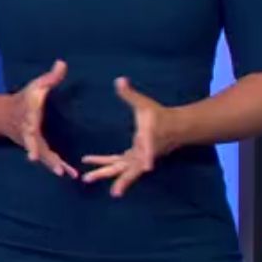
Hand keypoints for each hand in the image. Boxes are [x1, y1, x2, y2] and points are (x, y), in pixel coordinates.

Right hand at [5, 59, 76, 177]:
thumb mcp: (35, 86)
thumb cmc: (22, 100)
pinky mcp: (37, 149)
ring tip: (65, 173)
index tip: (31, 133)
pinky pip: (48, 159)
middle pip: (33, 144)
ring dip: (53, 165)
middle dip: (38, 152)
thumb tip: (62, 63)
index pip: (29, 124)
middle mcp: (27, 133)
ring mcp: (31, 143)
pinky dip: (58, 166)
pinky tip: (71, 174)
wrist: (2, 116)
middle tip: (43, 163)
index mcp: (27, 117)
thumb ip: (50, 78)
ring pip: (42, 156)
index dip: (31, 131)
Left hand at [82, 77, 171, 196]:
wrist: (175, 128)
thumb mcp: (145, 104)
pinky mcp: (135, 159)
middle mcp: (144, 154)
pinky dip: (106, 165)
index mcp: (149, 140)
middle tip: (98, 181)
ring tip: (86, 179)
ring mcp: (139, 159)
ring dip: (105, 173)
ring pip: (122, 170)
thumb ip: (130, 94)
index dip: (147, 157)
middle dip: (117, 177)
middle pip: (130, 168)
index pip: (149, 149)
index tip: (148, 167)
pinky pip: (119, 165)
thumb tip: (119, 79)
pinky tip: (90, 165)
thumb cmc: (159, 115)